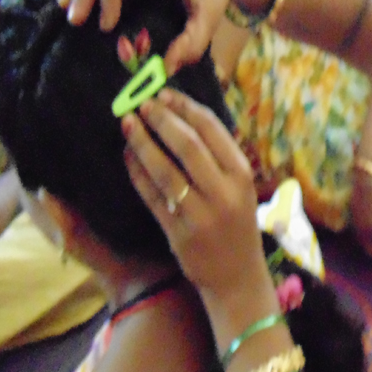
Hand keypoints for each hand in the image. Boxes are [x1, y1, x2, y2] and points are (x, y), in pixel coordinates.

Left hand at [121, 88, 269, 300]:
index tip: (164, 94)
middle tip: (141, 105)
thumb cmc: (237, 225)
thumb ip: (220, 158)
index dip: (185, 108)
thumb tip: (184, 117)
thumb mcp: (241, 189)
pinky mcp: (179, 233)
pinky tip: (128, 158)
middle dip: (161, 120)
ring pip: (166, 170)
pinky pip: (152, 197)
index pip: (213, 130)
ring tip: (127, 125)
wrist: (237, 276)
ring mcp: (201, 215)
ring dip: (143, 143)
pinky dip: (137, 174)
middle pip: (188, 146)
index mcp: (243, 176)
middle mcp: (225, 193)